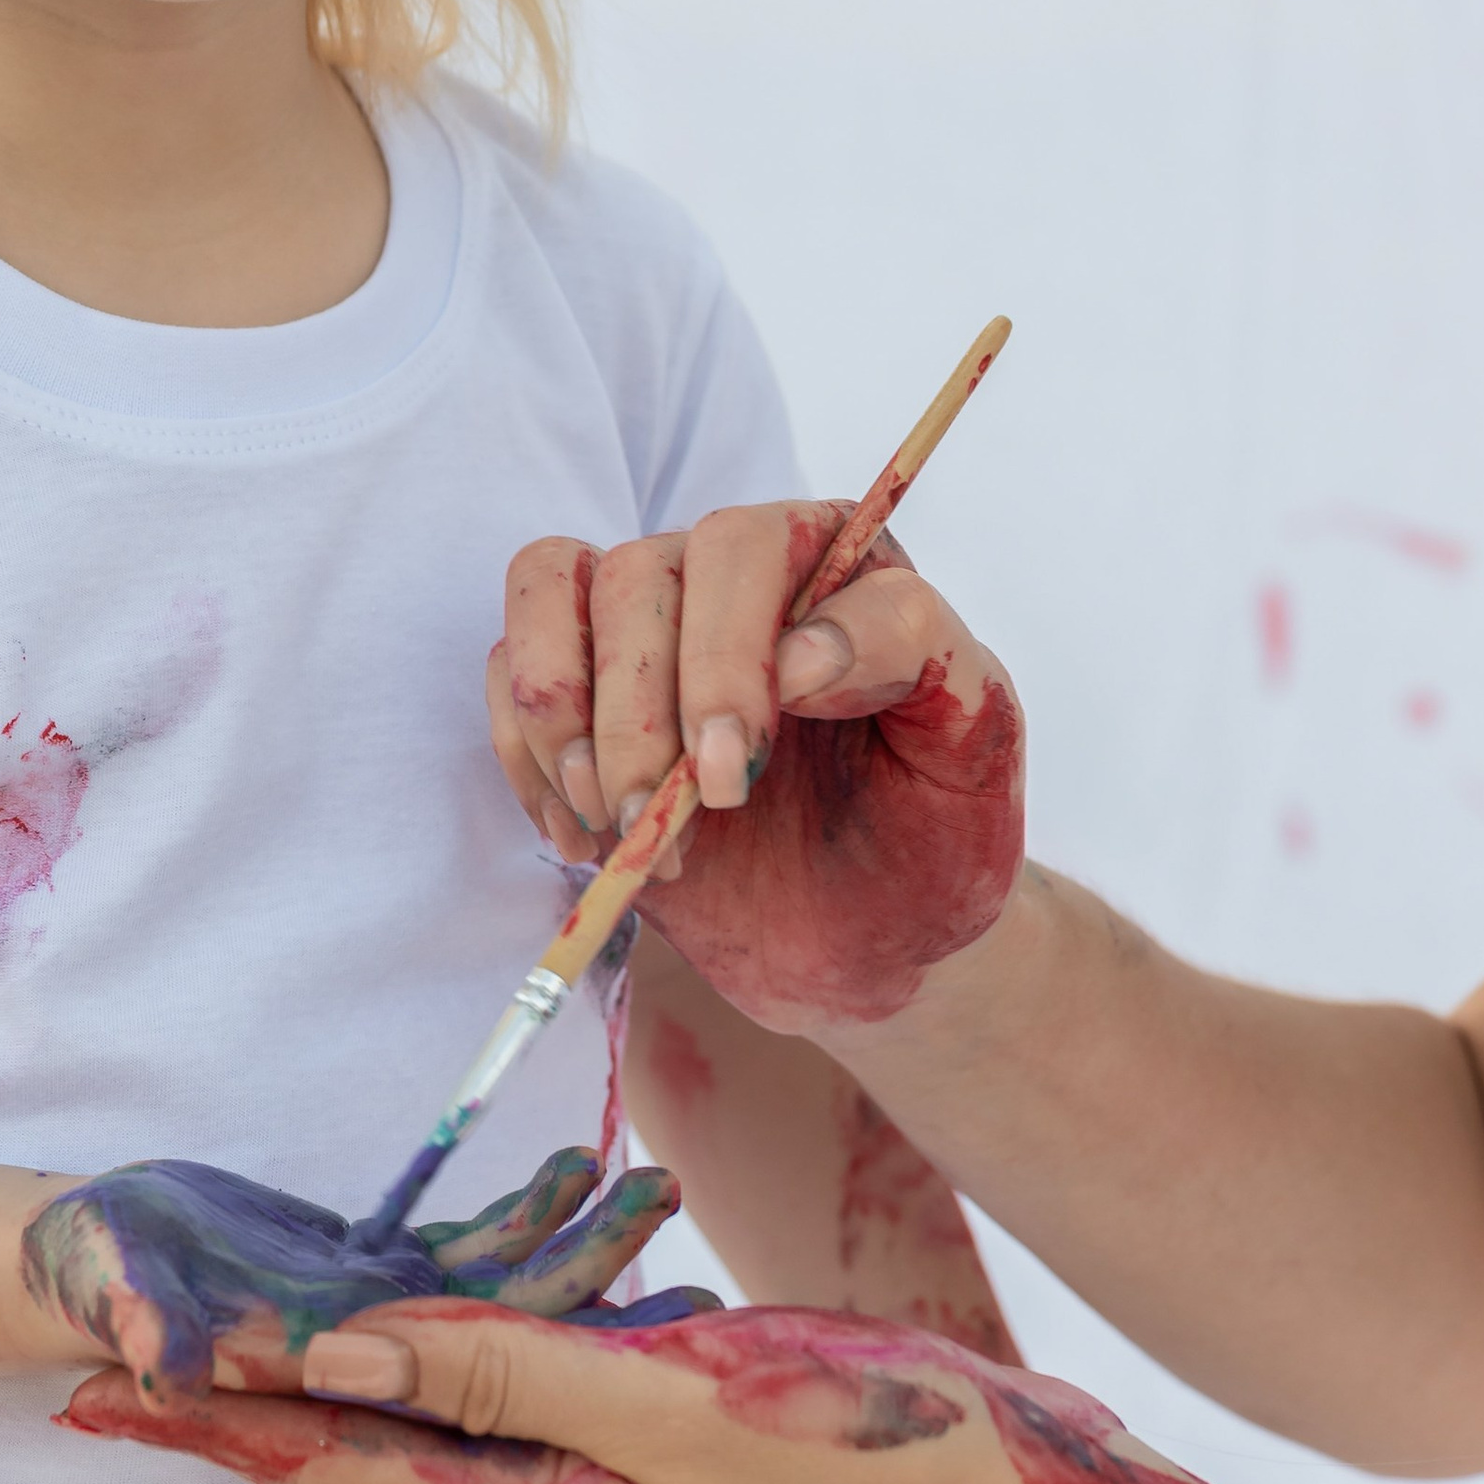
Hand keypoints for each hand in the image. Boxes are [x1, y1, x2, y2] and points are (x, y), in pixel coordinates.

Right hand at [21, 1146, 711, 1404]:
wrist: (84, 1259)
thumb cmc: (91, 1275)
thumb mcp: (113, 1290)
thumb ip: (145, 1326)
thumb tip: (167, 1366)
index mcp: (332, 1377)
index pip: (459, 1391)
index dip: (549, 1369)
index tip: (642, 1348)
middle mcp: (374, 1361)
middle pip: (511, 1343)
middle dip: (598, 1298)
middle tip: (693, 1260)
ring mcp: (382, 1319)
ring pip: (504, 1298)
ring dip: (579, 1251)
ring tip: (657, 1185)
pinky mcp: (374, 1273)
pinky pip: (466, 1251)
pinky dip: (520, 1215)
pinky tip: (573, 1167)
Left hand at [64, 1294, 1262, 1483]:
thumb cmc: (864, 1459)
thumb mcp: (669, 1404)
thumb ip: (501, 1371)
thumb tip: (331, 1363)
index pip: (336, 1468)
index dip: (211, 1421)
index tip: (94, 1383)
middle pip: (360, 1466)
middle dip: (234, 1420)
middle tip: (121, 1373)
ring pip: (436, 1443)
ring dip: (331, 1403)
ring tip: (241, 1357)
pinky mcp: (677, 1455)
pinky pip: (522, 1418)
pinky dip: (447, 1380)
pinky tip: (442, 1348)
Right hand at [489, 505, 1023, 1028]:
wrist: (875, 938)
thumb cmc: (933, 830)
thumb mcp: (975, 742)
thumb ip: (915, 653)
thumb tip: (799, 647)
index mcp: (832, 558)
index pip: (743, 545)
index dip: (722, 654)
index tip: (734, 776)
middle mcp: (729, 573)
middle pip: (637, 577)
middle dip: (639, 714)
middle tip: (673, 824)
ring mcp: (647, 630)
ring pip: (549, 595)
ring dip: (567, 726)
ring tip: (622, 830)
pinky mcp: (583, 700)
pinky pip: (509, 676)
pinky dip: (528, 760)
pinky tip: (587, 840)